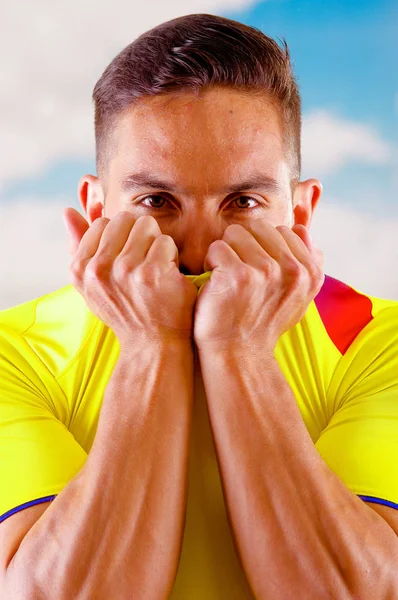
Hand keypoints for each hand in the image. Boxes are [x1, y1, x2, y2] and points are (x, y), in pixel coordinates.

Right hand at [63, 208, 197, 348]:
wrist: (152, 344)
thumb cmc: (123, 309)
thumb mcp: (91, 283)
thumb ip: (78, 245)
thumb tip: (67, 211)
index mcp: (80, 269)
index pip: (103, 223)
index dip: (121, 238)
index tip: (125, 261)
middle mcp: (99, 269)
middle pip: (125, 219)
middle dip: (139, 235)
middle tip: (142, 263)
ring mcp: (126, 270)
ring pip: (147, 226)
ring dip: (156, 244)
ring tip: (154, 270)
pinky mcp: (153, 272)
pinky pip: (165, 241)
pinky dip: (171, 257)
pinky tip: (167, 277)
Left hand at [193, 219, 324, 351]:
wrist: (239, 353)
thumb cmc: (263, 321)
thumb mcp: (297, 296)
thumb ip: (306, 262)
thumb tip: (302, 228)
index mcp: (310, 272)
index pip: (282, 230)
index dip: (263, 248)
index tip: (259, 274)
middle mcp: (293, 271)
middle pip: (258, 227)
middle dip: (243, 245)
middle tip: (240, 274)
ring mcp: (266, 271)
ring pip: (235, 234)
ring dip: (226, 253)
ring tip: (229, 278)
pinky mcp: (238, 275)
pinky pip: (217, 247)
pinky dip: (211, 263)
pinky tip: (217, 284)